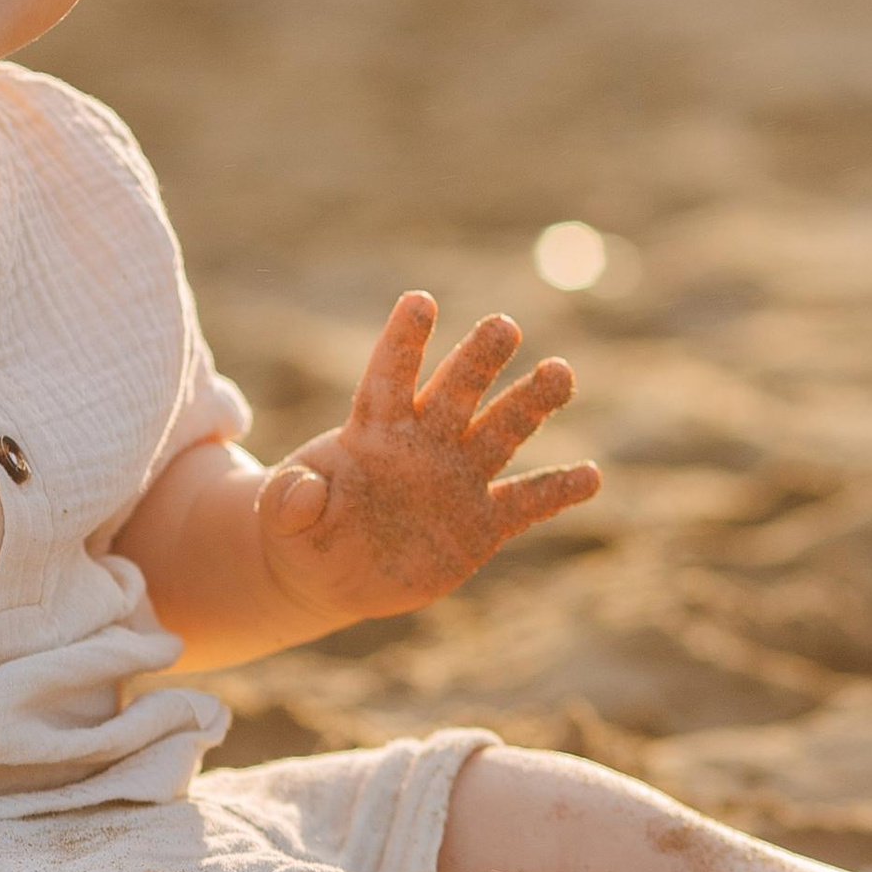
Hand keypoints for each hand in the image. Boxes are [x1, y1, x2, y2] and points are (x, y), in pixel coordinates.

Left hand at [253, 292, 600, 628]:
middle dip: (478, 358)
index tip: (420, 301)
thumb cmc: (301, 526)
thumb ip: (289, 501)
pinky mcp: (479, 524)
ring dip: (530, 404)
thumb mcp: (280, 516)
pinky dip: (557, 491)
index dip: (403, 340)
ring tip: (560, 372)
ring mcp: (456, 480)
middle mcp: (424, 442)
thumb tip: (302, 493)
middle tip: (505, 325)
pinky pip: (525, 504)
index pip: (390, 374)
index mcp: (372, 428)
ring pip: (500, 432)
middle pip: (456, 390)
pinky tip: (592, 476)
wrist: (328, 571)